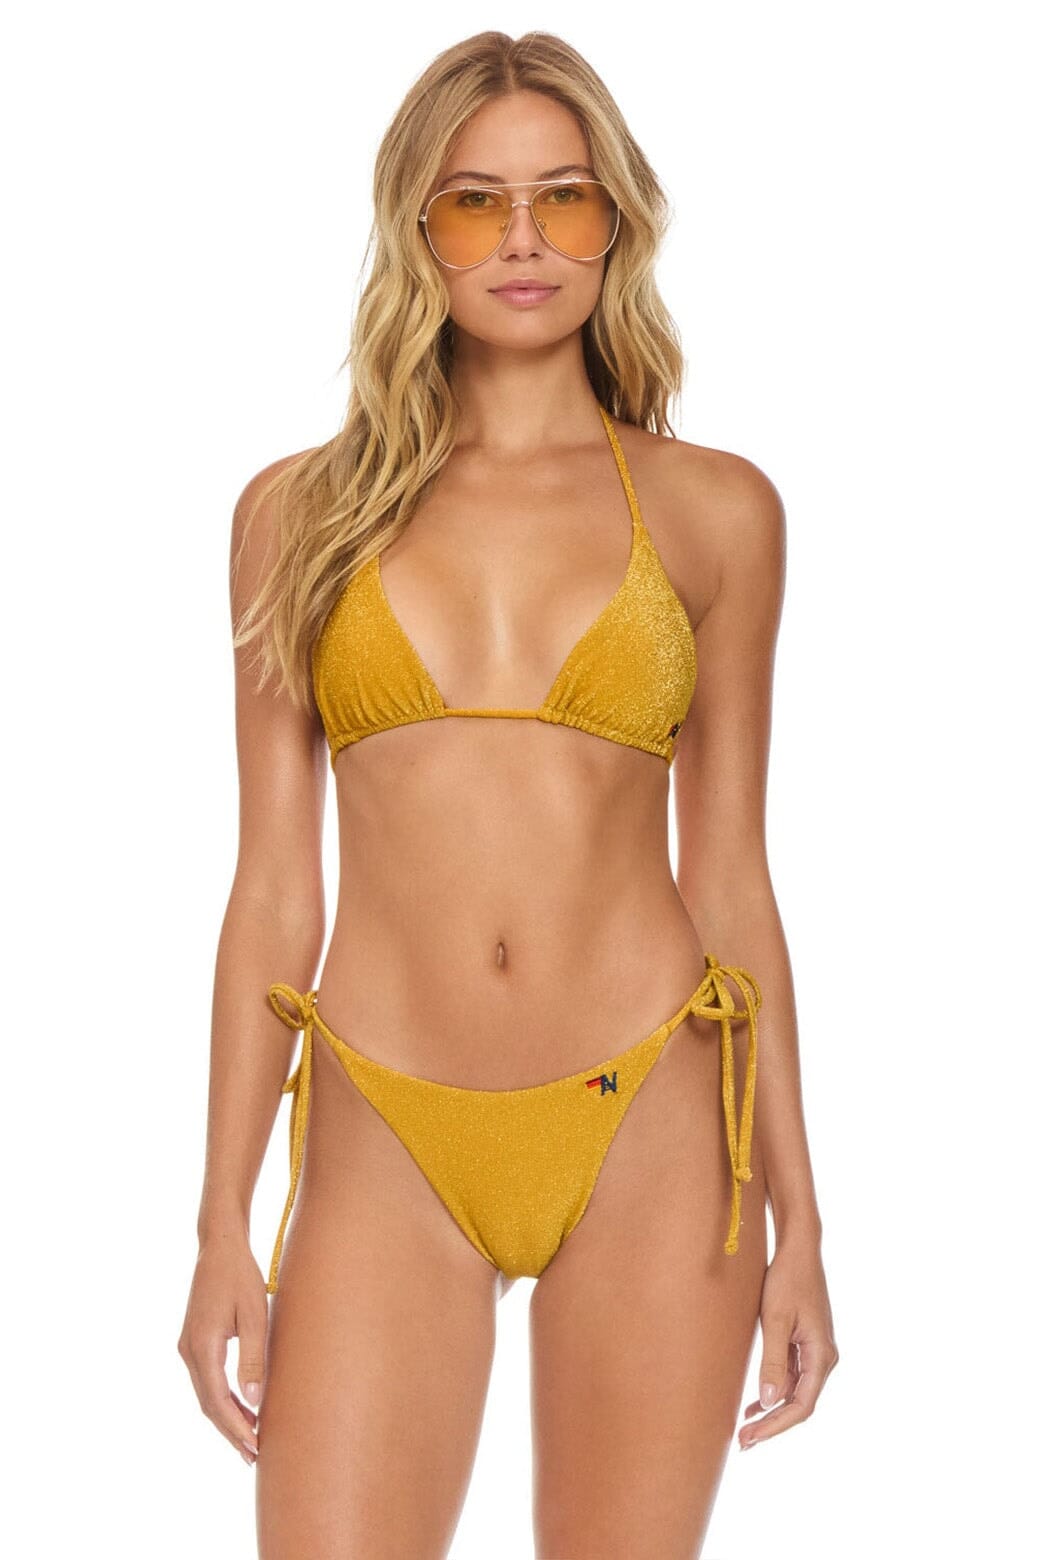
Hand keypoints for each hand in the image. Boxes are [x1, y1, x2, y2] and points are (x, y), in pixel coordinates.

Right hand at [177, 1235, 268, 1466]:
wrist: (219, 1247)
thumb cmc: (241, 1276)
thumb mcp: (255, 1315)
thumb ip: (253, 1357)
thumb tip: (253, 1400)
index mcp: (202, 1347)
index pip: (217, 1400)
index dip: (235, 1427)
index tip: (254, 1447)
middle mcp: (188, 1351)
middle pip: (208, 1404)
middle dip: (230, 1431)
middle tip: (254, 1456)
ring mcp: (187, 1347)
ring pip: (205, 1394)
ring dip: (226, 1417)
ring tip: (250, 1439)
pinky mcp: (193, 1342)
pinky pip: (206, 1380)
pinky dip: (222, 1398)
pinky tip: (241, 1408)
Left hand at [739, 1233, 837, 1448]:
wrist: (799, 1250)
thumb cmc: (786, 1279)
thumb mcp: (774, 1320)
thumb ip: (772, 1361)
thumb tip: (768, 1402)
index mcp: (821, 1356)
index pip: (801, 1406)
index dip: (775, 1426)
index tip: (750, 1437)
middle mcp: (823, 1358)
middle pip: (800, 1403)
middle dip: (772, 1424)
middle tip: (743, 1441)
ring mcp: (815, 1350)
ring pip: (796, 1392)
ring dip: (772, 1410)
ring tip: (745, 1427)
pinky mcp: (805, 1342)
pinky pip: (792, 1376)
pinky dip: (775, 1390)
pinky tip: (756, 1403)